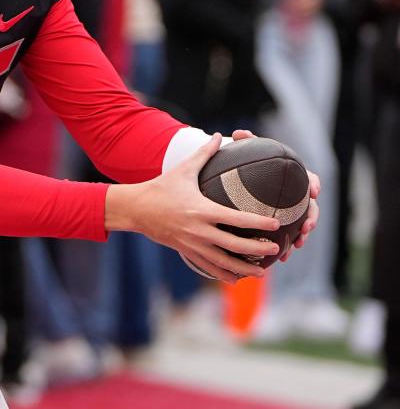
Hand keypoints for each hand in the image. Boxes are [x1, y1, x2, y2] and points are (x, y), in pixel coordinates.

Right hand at [105, 134, 279, 282]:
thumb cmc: (161, 187)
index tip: (275, 224)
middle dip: (258, 250)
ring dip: (244, 269)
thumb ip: (204, 153)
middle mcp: (199, 230)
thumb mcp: (183, 169)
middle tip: (276, 249)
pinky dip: (224, 274)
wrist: (136, 208)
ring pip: (223, 262)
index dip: (258, 223)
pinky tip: (238, 277)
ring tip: (262, 272)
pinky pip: (209, 267)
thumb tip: (219, 136)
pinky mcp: (186, 251)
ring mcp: (192, 244)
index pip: (236, 219)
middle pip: (235, 245)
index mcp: (202, 209)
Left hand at [226, 130, 319, 261]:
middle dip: (312, 217)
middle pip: (311, 207)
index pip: (310, 178)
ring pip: (301, 225)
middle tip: (307, 226)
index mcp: (293, 177)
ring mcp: (290, 212)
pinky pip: (287, 237)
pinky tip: (281, 257)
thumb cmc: (246, 164)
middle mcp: (295, 195)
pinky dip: (286, 247)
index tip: (314, 192)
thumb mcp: (246, 152)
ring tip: (297, 244)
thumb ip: (245, 142)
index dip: (314, 185)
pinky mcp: (281, 225)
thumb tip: (238, 133)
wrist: (240, 182)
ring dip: (301, 236)